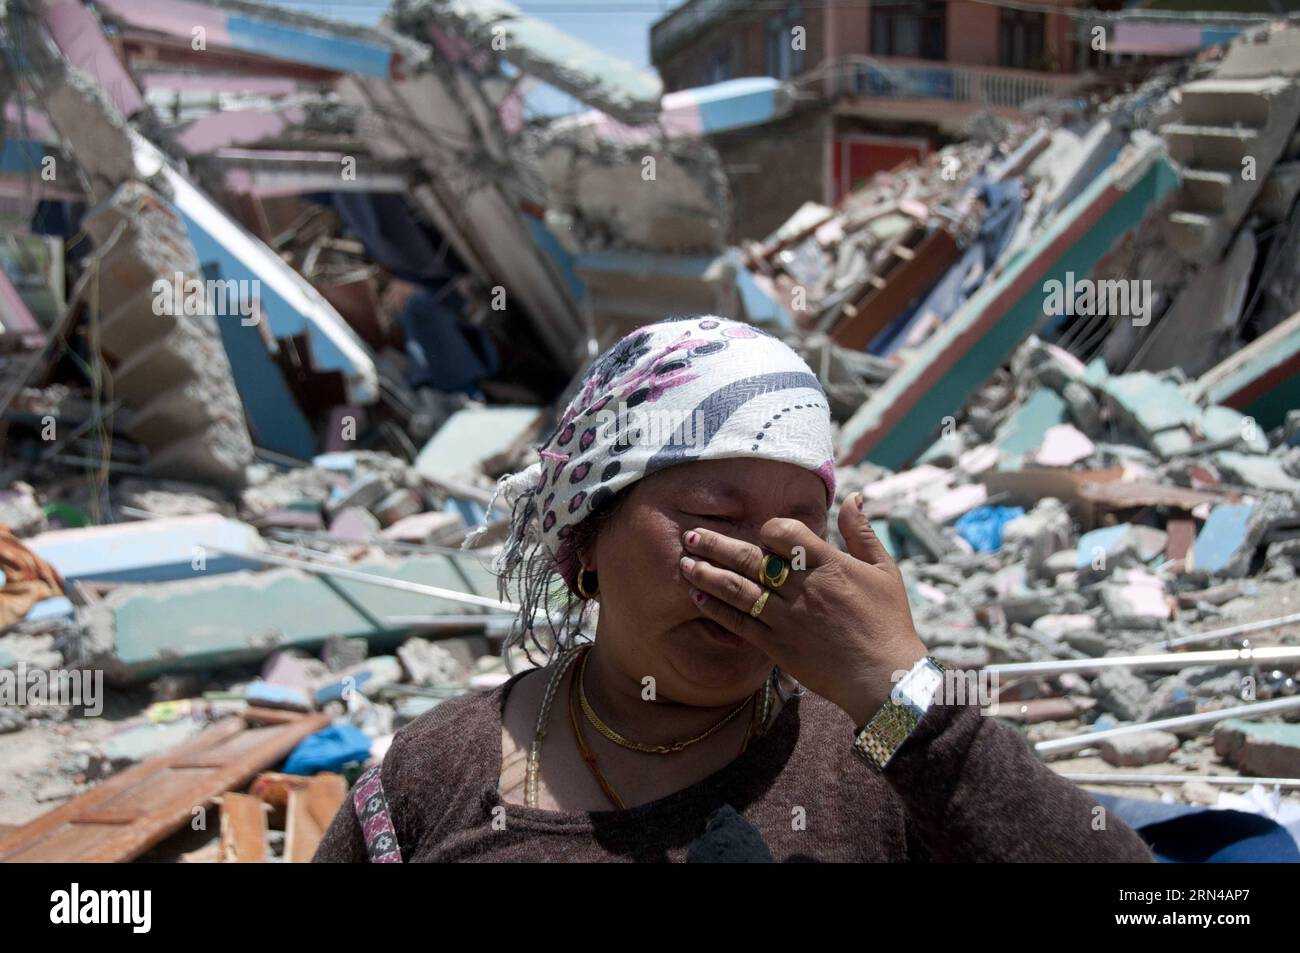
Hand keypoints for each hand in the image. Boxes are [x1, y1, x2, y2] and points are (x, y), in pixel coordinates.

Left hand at [678, 492, 927, 726]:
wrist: (884, 678)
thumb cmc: (888, 622)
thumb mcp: (883, 571)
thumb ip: (861, 532)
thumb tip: (852, 496)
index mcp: (829, 565)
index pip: (786, 533)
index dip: (768, 529)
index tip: (759, 531)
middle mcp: (803, 588)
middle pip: (750, 559)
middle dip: (716, 545)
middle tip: (691, 536)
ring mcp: (788, 618)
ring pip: (738, 589)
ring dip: (707, 574)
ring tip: (683, 563)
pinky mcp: (778, 646)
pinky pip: (740, 623)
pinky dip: (717, 609)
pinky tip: (698, 596)